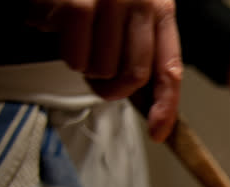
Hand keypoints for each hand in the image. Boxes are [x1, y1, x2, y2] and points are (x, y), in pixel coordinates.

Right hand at [26, 0, 181, 141]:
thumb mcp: (127, 10)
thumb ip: (140, 46)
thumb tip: (144, 98)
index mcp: (159, 7)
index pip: (169, 67)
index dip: (166, 105)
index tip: (159, 131)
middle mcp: (141, 2)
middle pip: (134, 76)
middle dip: (112, 87)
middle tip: (94, 73)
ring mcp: (111, 2)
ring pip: (103, 70)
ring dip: (85, 66)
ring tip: (76, 39)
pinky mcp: (79, 5)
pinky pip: (76, 59)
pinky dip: (65, 54)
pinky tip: (60, 29)